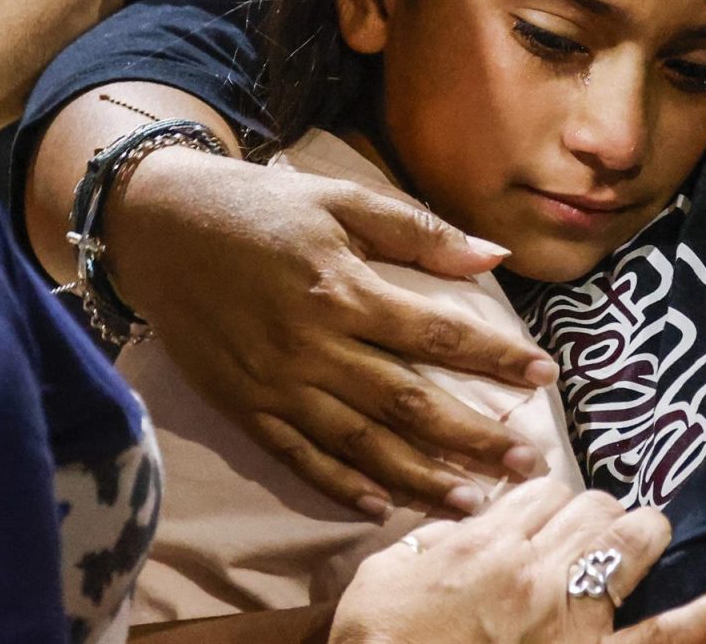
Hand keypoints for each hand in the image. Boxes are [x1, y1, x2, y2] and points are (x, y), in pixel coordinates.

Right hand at [108, 146, 560, 515]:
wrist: (160, 225)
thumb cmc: (262, 206)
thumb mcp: (342, 199)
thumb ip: (418, 231)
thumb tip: (490, 256)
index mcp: (343, 290)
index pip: (437, 332)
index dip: (494, 356)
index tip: (545, 374)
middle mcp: (313, 347)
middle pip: (407, 402)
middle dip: (473, 437)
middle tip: (528, 464)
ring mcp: (276, 385)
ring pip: (360, 444)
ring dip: (419, 478)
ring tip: (473, 502)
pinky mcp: (245, 407)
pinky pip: (298, 457)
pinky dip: (340, 485)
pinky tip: (382, 506)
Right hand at [332, 479, 705, 643]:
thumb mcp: (382, 578)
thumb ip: (430, 539)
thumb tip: (467, 522)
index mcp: (485, 545)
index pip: (542, 490)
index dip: (548, 500)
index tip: (543, 518)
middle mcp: (536, 571)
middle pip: (592, 506)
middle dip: (596, 513)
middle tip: (589, 534)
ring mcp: (571, 619)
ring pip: (631, 541)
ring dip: (639, 535)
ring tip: (644, 540)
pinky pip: (661, 638)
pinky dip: (705, 616)